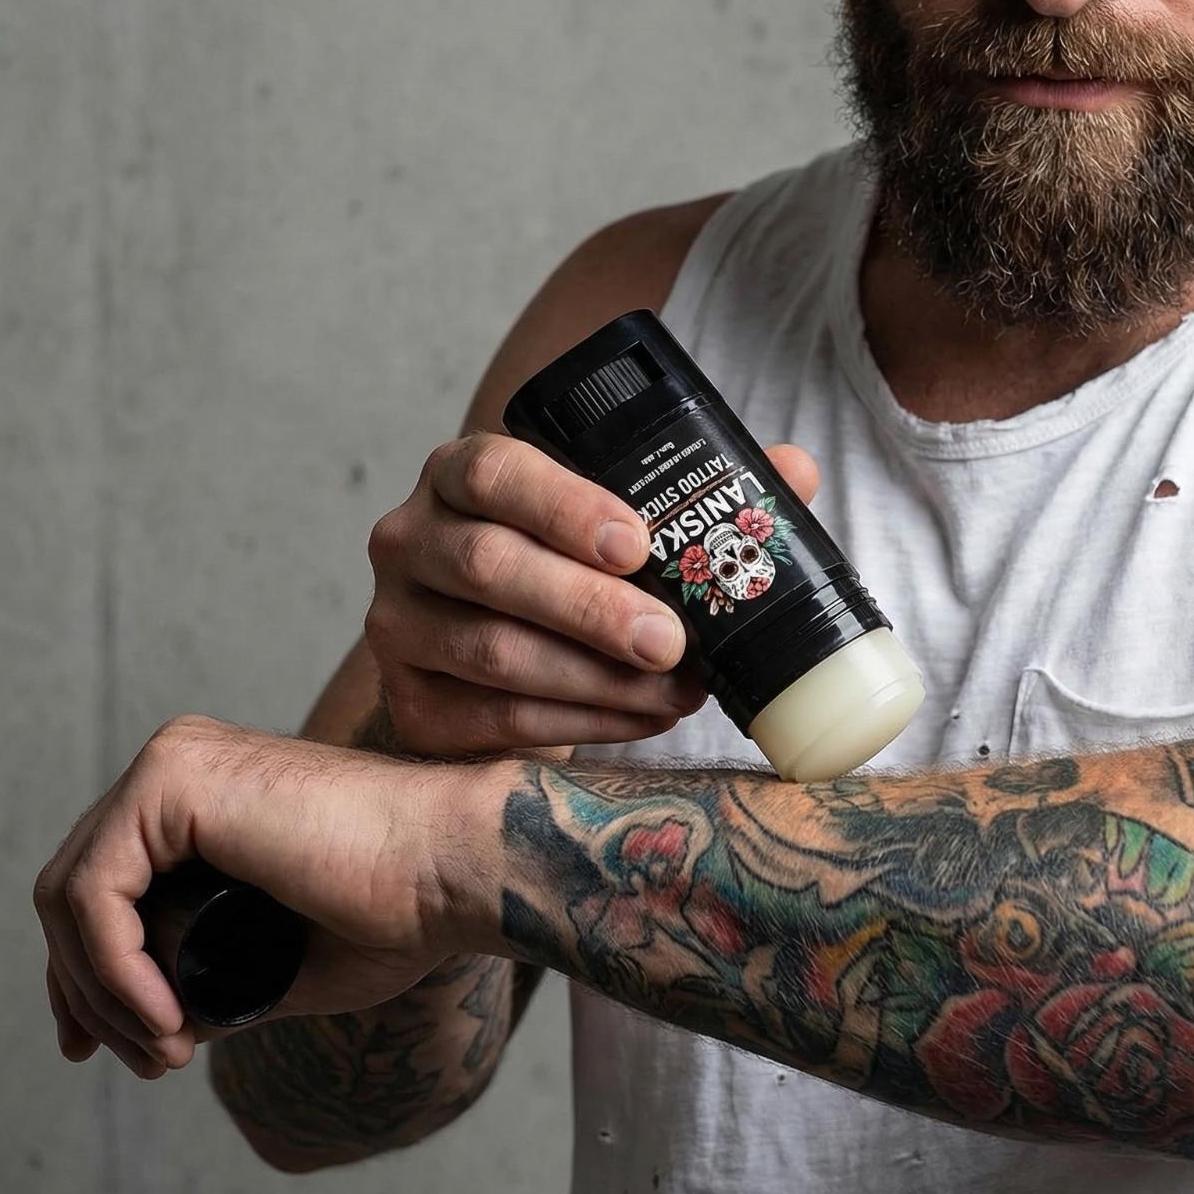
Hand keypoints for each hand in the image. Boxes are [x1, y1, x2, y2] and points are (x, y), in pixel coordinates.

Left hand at [34, 715, 477, 1078]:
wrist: (457, 865)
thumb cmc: (404, 907)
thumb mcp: (287, 959)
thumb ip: (220, 977)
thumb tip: (162, 1022)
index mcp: (208, 791)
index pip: (100, 884)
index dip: (84, 974)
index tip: (100, 1048)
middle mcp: (182, 762)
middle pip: (72, 890)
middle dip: (84, 991)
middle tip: (147, 1060)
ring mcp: (174, 762)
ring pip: (68, 896)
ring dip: (101, 994)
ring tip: (169, 1049)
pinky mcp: (173, 777)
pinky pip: (91, 893)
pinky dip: (111, 970)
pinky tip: (167, 1016)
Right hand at [364, 431, 818, 755]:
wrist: (493, 655)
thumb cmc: (566, 568)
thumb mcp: (617, 517)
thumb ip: (695, 491)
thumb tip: (794, 470)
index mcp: (461, 474)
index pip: (495, 472)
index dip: (566, 506)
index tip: (639, 544)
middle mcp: (412, 539)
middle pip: (490, 566)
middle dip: (591, 608)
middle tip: (671, 640)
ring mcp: (399, 623)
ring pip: (492, 651)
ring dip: (595, 678)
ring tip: (676, 689)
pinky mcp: (411, 701)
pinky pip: (492, 718)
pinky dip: (577, 723)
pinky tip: (640, 718)